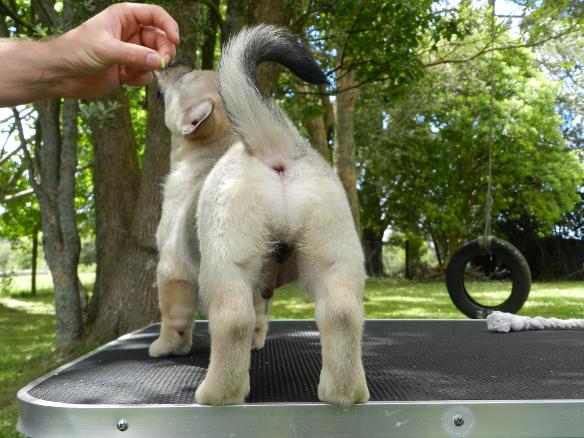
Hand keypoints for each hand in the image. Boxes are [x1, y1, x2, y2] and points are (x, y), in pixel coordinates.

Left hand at [51, 2, 179, 97]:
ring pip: (155, 58)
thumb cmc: (76, 51)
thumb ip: (134, 55)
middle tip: (162, 64)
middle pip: (160, 39)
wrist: (61, 74)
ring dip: (150, 67)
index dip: (169, 26)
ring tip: (134, 72)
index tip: (176, 41)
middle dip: (163, 52)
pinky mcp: (128, 70)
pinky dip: (141, 78)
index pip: (155, 15)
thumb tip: (159, 62)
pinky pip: (146, 74)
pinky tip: (125, 80)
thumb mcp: (106, 49)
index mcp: (124, 17)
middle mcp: (130, 33)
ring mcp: (130, 52)